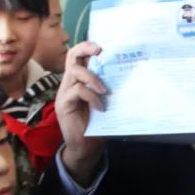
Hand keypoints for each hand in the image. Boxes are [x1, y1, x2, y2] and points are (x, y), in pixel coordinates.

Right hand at [57, 41, 107, 183]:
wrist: (85, 148)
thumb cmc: (97, 125)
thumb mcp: (106, 103)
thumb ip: (110, 90)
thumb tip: (131, 75)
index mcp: (79, 80)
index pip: (78, 56)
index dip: (87, 47)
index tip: (101, 46)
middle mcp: (69, 83)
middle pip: (72, 57)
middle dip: (85, 49)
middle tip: (99, 51)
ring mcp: (64, 92)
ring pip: (75, 71)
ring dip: (92, 78)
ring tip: (104, 90)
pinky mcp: (63, 104)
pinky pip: (77, 91)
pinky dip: (91, 97)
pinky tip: (100, 107)